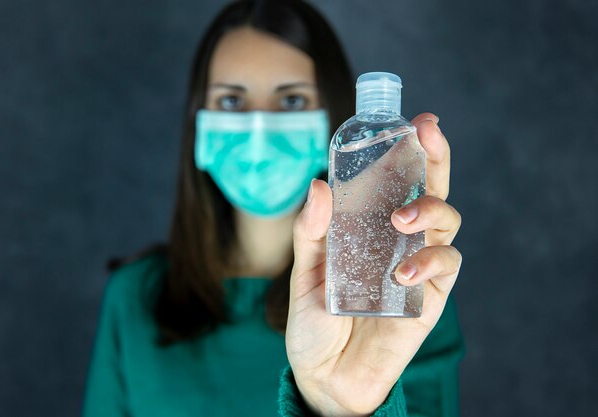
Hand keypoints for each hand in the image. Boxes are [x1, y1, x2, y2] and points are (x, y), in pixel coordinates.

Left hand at [285, 113, 462, 415]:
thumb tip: (318, 184)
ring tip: (402, 220)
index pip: (397, 181)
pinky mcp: (430, 295)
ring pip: (447, 221)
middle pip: (432, 189)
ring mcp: (418, 264)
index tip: (414, 121)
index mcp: (371, 228)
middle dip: (437, 158)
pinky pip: (446, 265)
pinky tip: (401, 274)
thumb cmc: (316, 321)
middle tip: (429, 134)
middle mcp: (400, 239)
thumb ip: (311, 231)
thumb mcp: (305, 272)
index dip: (410, 151)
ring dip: (431, 209)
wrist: (327, 375)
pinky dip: (429, 261)